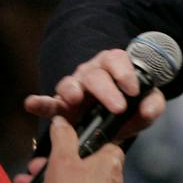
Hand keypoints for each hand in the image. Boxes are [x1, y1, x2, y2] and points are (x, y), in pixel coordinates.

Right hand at [24, 48, 166, 139]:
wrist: (113, 123)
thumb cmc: (129, 107)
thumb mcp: (146, 106)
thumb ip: (152, 105)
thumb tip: (148, 109)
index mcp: (113, 67)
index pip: (117, 59)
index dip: (125, 72)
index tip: (133, 91)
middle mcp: (91, 73)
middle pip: (95, 74)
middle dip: (107, 90)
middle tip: (119, 107)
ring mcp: (74, 88)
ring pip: (70, 83)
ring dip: (72, 90)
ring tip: (76, 99)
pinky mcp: (61, 106)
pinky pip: (48, 103)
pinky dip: (39, 103)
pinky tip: (31, 104)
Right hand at [27, 115, 124, 182]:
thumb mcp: (62, 158)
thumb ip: (62, 136)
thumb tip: (62, 122)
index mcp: (112, 160)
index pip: (103, 141)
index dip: (82, 140)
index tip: (63, 143)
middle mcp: (115, 179)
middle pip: (85, 162)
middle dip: (56, 162)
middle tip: (38, 165)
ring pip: (77, 181)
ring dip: (53, 179)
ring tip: (30, 181)